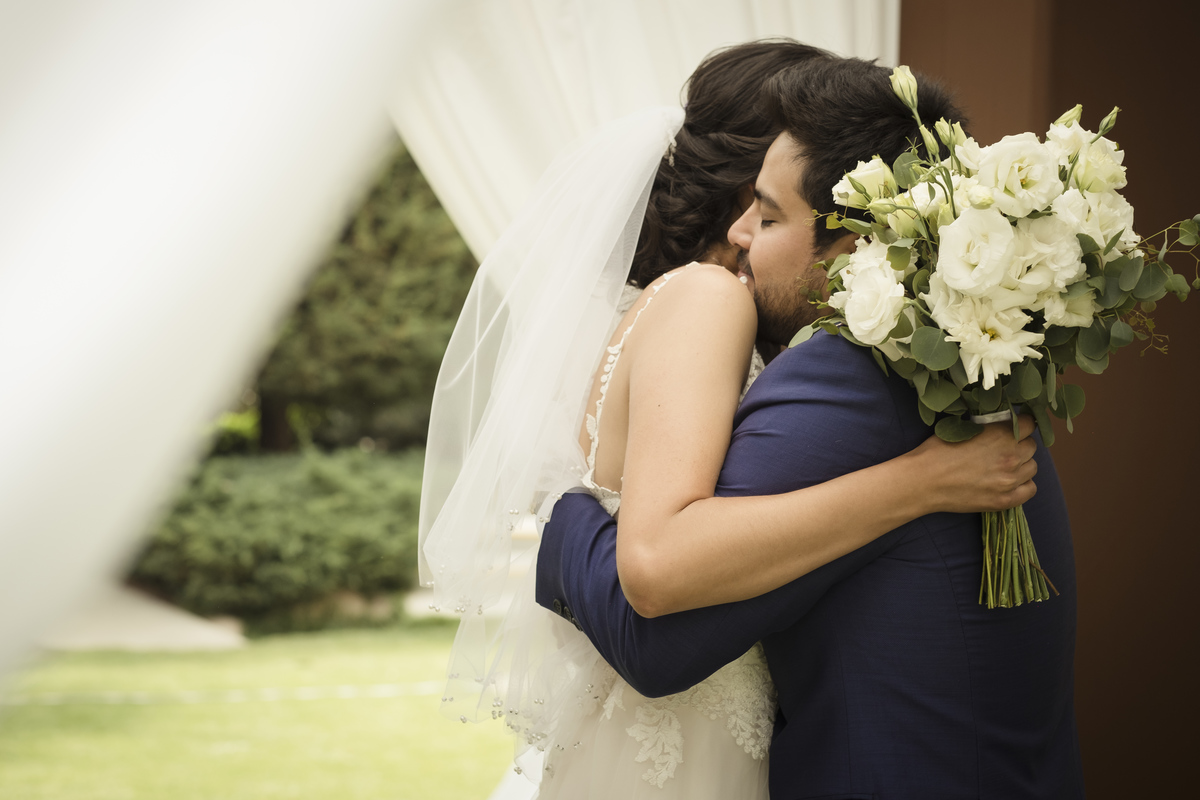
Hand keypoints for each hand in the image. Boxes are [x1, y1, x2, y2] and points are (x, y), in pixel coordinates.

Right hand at [911, 416, 1038, 513]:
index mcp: (1001, 435)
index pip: (1029, 423)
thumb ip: (988, 427)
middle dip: (1019, 444)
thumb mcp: (962, 428)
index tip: (1012, 426)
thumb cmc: (937, 452)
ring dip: (1022, 464)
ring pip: (1032, 467)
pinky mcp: (1004, 500)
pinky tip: (1008, 482)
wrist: (923, 481)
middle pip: (1031, 446)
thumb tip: (1002, 423)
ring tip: (1003, 466)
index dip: (1020, 424)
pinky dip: (1022, 484)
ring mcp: (1010, 480)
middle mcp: (1011, 456)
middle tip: (1002, 448)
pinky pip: (1030, 489)